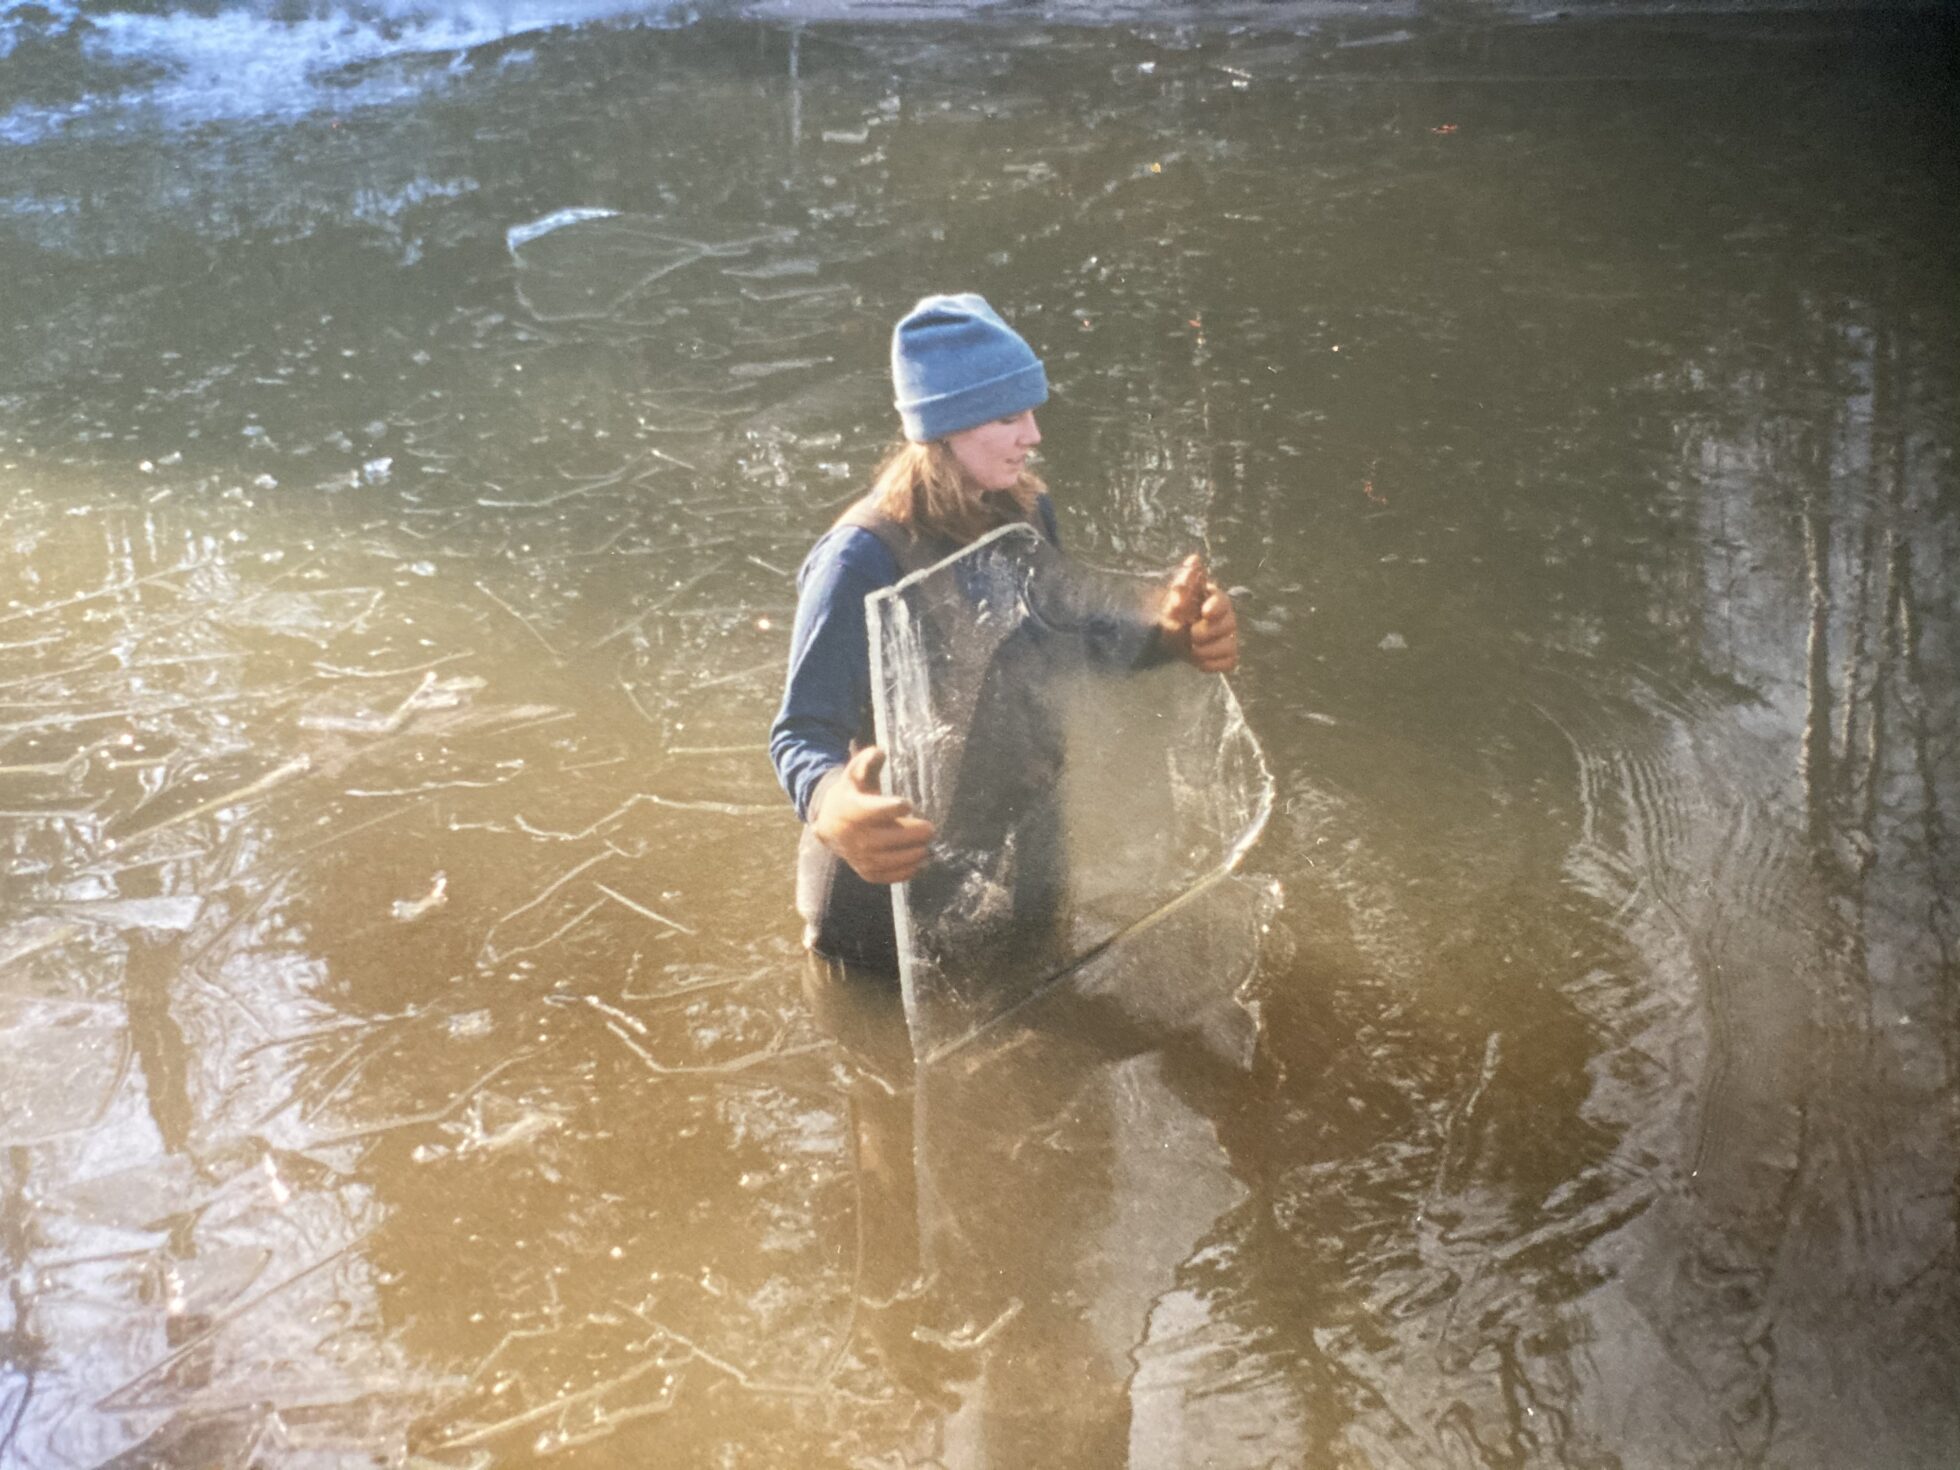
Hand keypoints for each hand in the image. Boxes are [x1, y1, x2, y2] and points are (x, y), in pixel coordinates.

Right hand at [810, 745, 934, 883]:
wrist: (830, 824)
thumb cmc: (851, 795)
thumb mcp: (855, 774)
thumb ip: (867, 761)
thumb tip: (880, 752)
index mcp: (852, 810)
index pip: (873, 811)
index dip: (892, 808)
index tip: (907, 804)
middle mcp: (854, 836)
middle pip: (886, 839)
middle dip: (911, 834)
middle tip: (930, 828)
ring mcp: (859, 857)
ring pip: (889, 860)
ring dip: (912, 855)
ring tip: (928, 846)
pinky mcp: (866, 871)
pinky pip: (886, 876)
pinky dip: (905, 872)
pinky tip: (920, 863)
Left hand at [1157, 554, 1239, 673]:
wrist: (1166, 638)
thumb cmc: (1172, 613)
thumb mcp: (1173, 597)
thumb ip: (1183, 582)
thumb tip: (1194, 559)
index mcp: (1214, 599)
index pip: (1223, 601)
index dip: (1217, 606)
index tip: (1205, 612)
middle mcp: (1226, 618)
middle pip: (1229, 625)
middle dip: (1207, 632)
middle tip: (1191, 635)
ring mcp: (1228, 638)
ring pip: (1229, 646)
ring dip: (1207, 650)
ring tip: (1191, 648)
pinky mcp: (1226, 656)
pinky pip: (1228, 662)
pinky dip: (1211, 663)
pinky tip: (1197, 660)